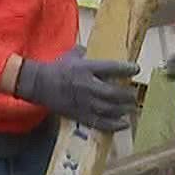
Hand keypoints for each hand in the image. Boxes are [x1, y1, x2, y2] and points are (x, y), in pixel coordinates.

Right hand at [13, 47, 139, 131]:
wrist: (38, 85)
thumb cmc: (55, 68)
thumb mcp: (70, 55)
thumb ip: (83, 51)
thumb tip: (90, 49)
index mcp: (86, 69)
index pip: (112, 68)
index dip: (126, 69)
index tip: (136, 69)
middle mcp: (88, 86)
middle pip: (113, 93)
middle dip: (127, 95)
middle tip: (134, 94)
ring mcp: (84, 103)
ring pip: (109, 109)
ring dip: (123, 109)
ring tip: (131, 108)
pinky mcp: (80, 115)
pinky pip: (100, 122)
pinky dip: (114, 124)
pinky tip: (124, 124)